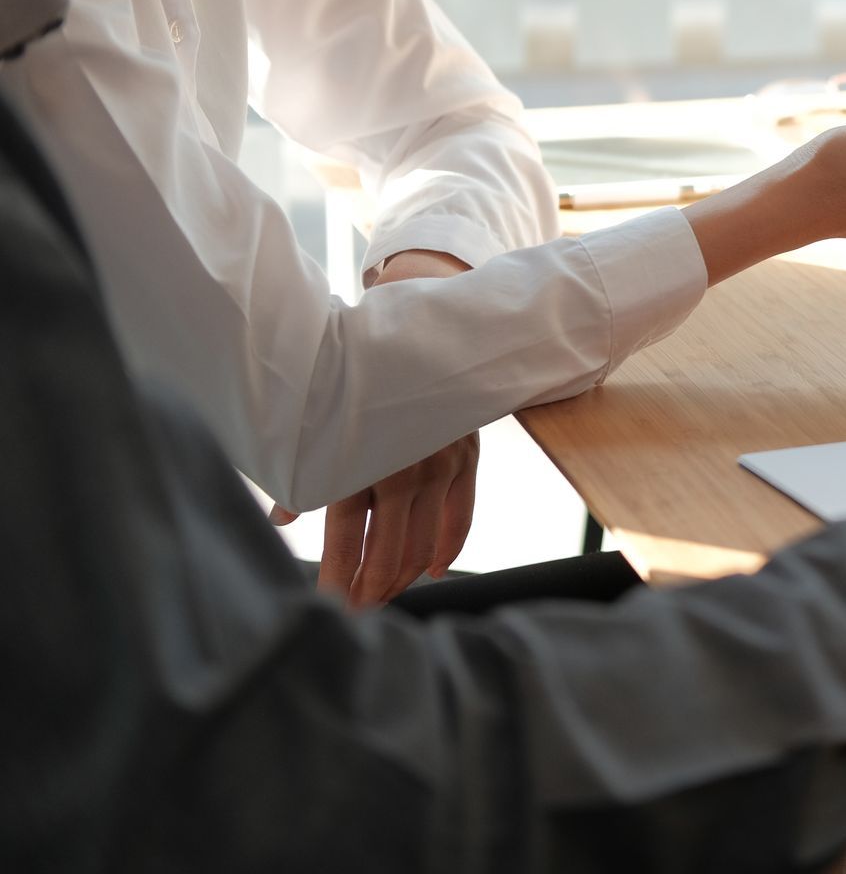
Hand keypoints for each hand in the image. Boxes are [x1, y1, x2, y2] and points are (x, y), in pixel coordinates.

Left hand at [270, 247, 480, 603]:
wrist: (416, 328)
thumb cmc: (358, 377)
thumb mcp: (321, 421)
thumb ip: (306, 472)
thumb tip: (282, 517)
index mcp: (361, 461)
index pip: (345, 540)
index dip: (336, 580)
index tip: (327, 608)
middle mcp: (405, 469)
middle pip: (388, 550)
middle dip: (369, 588)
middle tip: (355, 613)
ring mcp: (441, 467)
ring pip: (424, 541)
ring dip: (403, 574)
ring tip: (384, 595)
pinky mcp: (467, 458)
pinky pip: (461, 516)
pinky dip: (447, 547)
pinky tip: (432, 569)